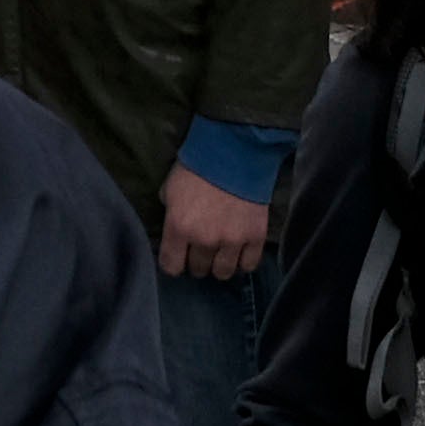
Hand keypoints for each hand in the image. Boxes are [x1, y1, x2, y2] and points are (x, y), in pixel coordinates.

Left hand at [157, 165, 269, 282]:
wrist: (234, 152)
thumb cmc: (196, 167)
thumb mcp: (169, 189)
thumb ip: (170, 214)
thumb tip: (173, 229)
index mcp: (179, 227)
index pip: (171, 266)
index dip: (173, 262)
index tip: (177, 257)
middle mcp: (205, 240)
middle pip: (198, 270)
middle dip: (196, 261)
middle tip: (199, 248)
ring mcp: (232, 241)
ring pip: (222, 273)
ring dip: (218, 264)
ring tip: (219, 252)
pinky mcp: (255, 238)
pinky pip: (248, 266)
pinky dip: (242, 261)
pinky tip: (238, 252)